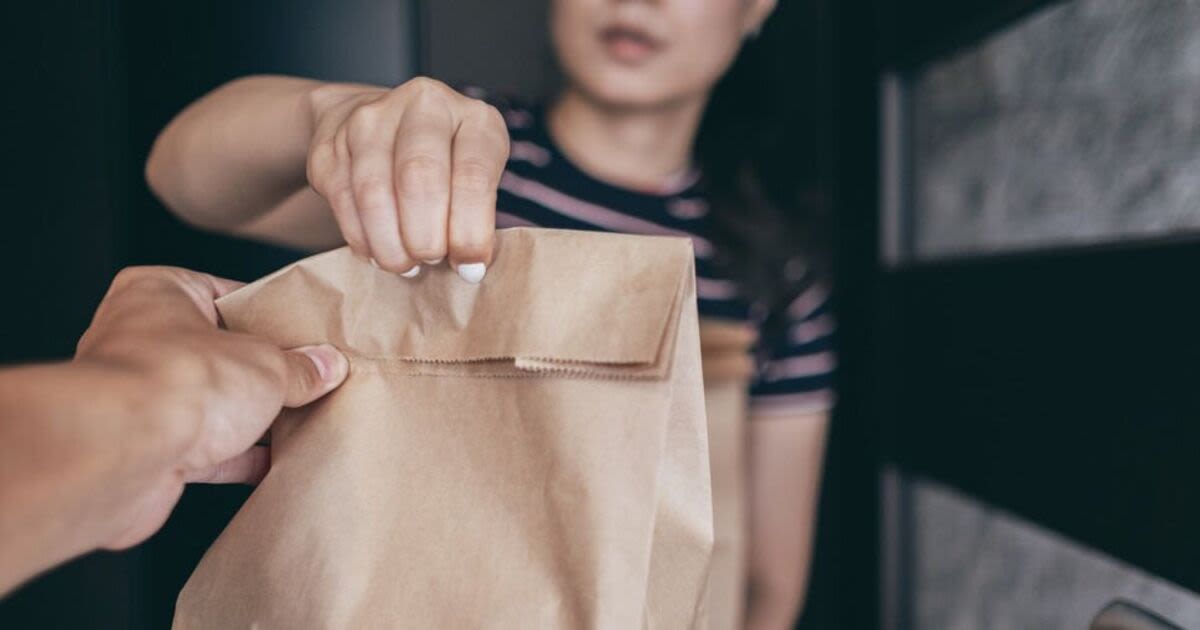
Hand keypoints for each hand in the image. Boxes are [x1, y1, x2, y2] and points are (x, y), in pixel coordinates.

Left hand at [73, 266, 349, 548]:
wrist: (123, 453)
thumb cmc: (176, 381)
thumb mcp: (265, 362)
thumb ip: (299, 367)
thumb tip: (326, 367)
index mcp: (160, 292)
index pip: (227, 293)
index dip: (271, 314)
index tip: (308, 331)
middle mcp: (142, 339)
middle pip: (222, 351)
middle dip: (266, 371)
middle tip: (314, 378)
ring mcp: (143, 396)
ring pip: (213, 403)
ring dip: (254, 418)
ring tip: (305, 421)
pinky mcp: (149, 447)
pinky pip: (206, 450)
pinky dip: (240, 458)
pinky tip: (278, 464)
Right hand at [306, 77, 509, 281]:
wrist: (382, 126)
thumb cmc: (445, 165)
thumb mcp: (475, 179)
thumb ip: (476, 218)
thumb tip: (467, 269)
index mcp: (473, 117)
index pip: (474, 176)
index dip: (470, 231)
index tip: (469, 267)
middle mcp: (424, 105)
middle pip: (419, 179)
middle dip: (425, 237)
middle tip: (429, 261)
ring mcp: (372, 118)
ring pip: (374, 192)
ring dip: (390, 243)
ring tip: (404, 264)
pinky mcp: (332, 143)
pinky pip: (343, 200)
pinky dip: (361, 238)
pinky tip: (377, 252)